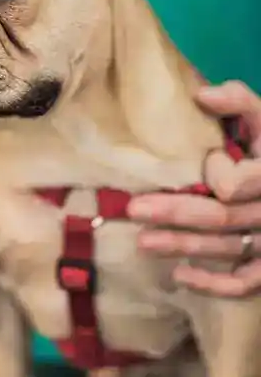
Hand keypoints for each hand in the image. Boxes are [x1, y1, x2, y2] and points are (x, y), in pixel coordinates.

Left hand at [128, 80, 260, 296]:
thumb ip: (240, 102)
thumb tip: (202, 94)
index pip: (237, 184)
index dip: (218, 174)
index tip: (203, 161)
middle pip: (221, 217)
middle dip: (175, 213)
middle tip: (133, 209)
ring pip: (225, 248)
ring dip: (182, 246)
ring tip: (142, 242)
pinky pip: (245, 282)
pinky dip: (214, 284)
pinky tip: (180, 275)